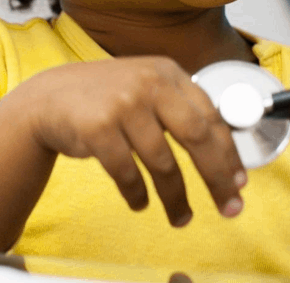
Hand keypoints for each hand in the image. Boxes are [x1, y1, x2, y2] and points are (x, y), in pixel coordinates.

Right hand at [21, 57, 246, 225]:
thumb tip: (223, 152)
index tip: (240, 182)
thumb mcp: (146, 87)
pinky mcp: (97, 128)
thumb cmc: (106, 98)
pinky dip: (137, 194)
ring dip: (175, 197)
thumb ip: (180, 107)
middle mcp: (148, 83)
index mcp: (167, 72)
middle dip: (216, 177)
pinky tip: (140, 202)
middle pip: (196, 136)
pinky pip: (127, 173)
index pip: (210, 115)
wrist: (49, 97)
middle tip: (229, 207)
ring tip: (182, 217)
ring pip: (163, 162)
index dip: (229, 152)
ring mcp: (122, 104)